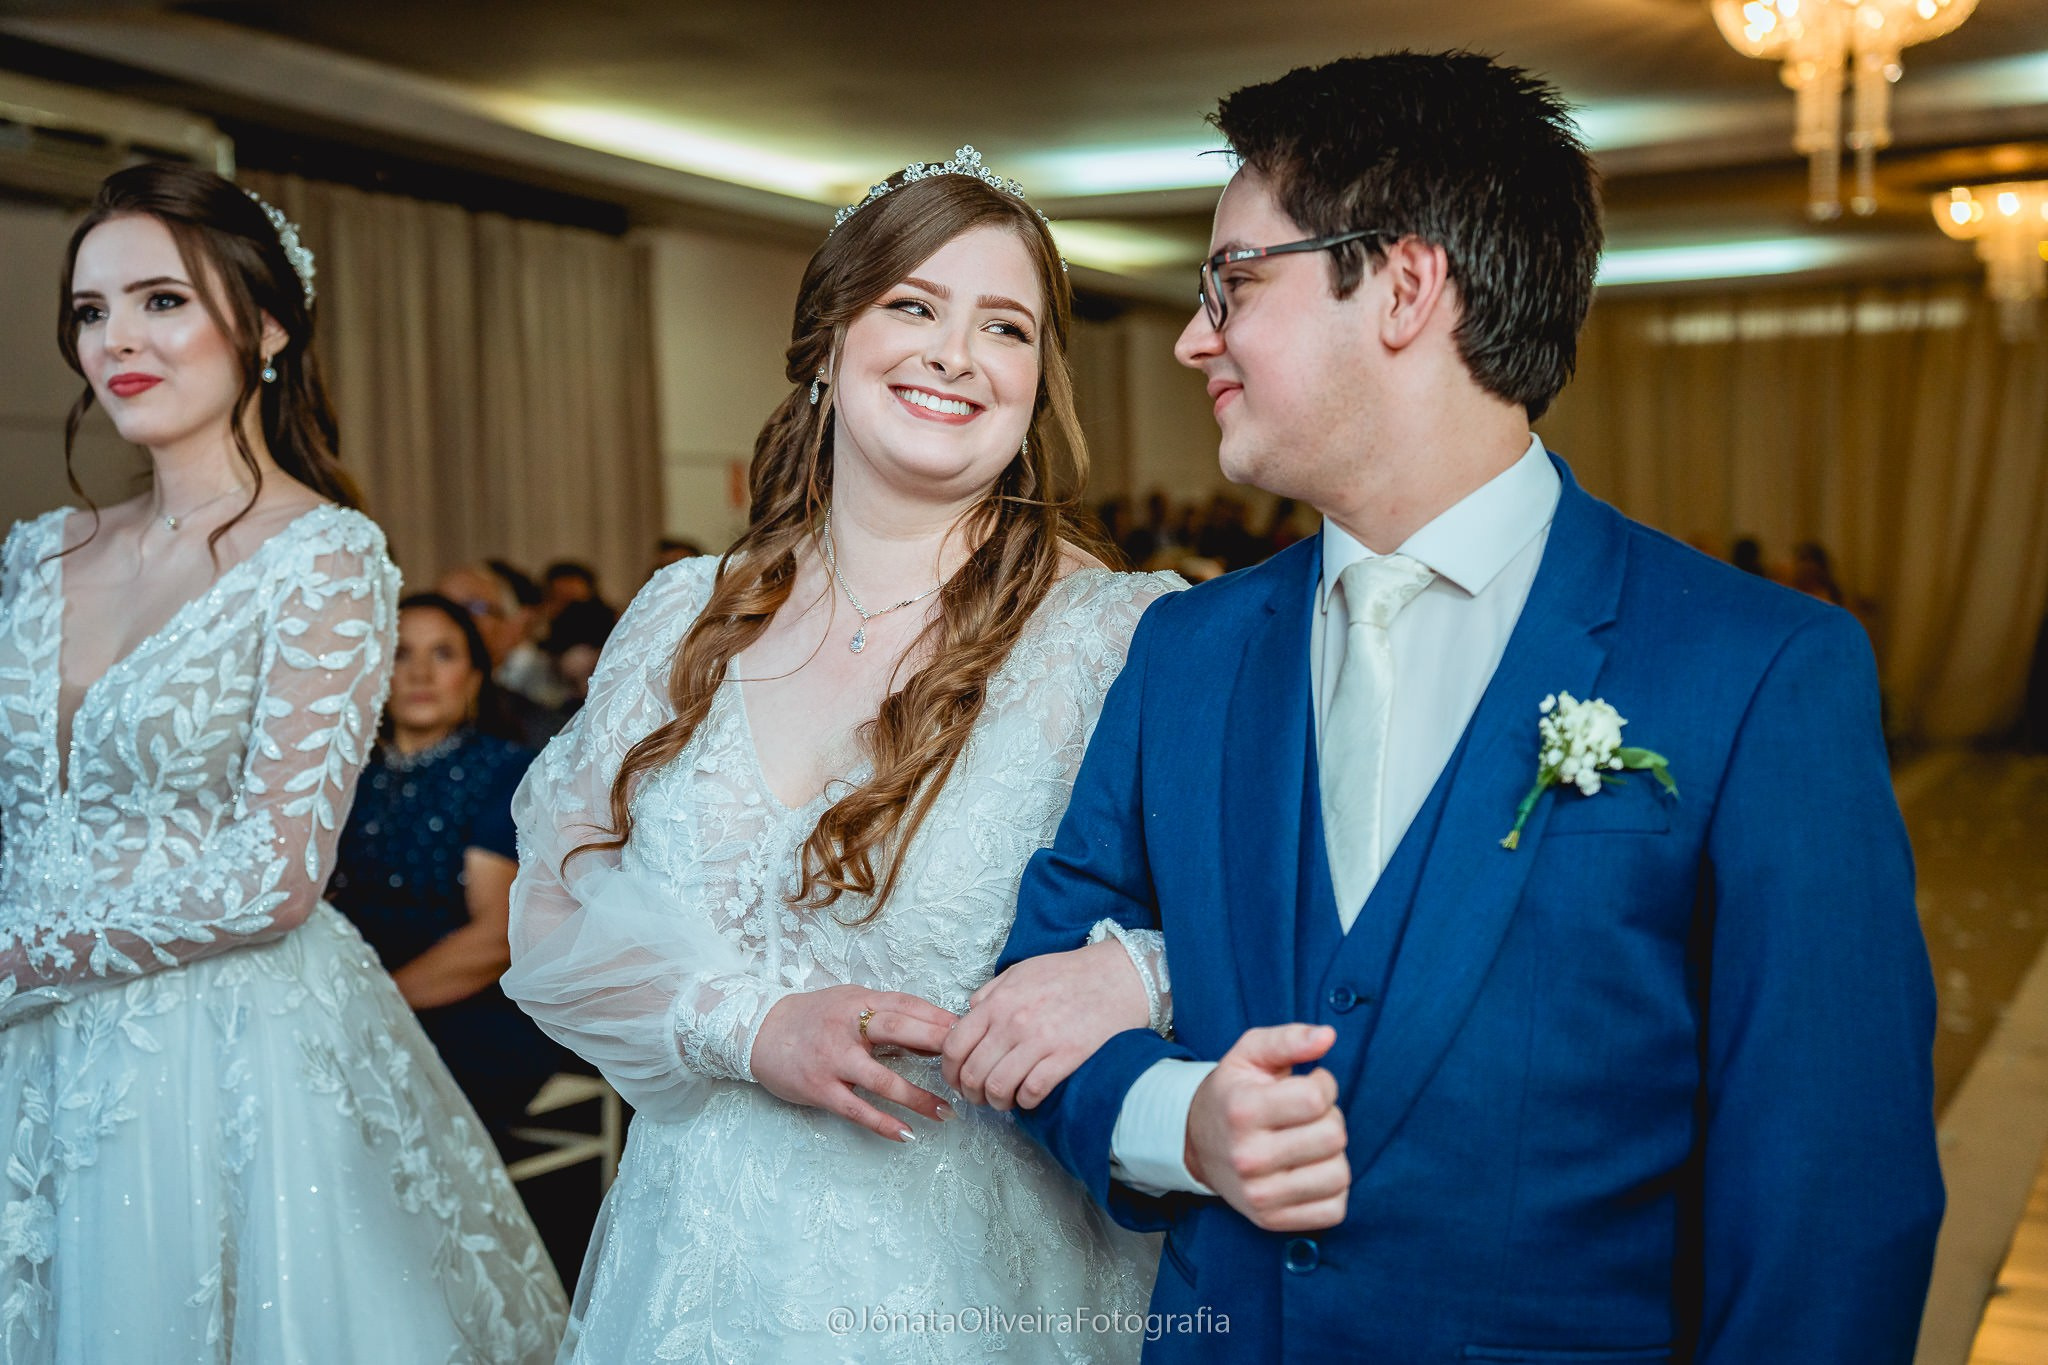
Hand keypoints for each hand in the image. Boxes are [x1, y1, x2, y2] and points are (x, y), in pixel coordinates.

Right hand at [750, 985, 957, 1141]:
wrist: (760, 1031)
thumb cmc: (814, 1017)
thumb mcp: (849, 1002)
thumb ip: (886, 1013)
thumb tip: (935, 1029)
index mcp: (859, 1001)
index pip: (906, 1005)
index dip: (939, 1018)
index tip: (970, 1031)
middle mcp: (847, 1027)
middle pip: (898, 1031)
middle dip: (937, 1045)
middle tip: (968, 1061)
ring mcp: (833, 1060)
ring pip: (882, 1079)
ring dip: (917, 1097)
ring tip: (946, 1111)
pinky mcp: (820, 1089)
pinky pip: (857, 1109)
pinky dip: (882, 1123)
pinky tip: (906, 1133)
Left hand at [941, 939, 1149, 1109]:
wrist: (1118, 976)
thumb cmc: (1070, 974)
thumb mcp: (1020, 972)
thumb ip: (990, 993)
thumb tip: (968, 1015)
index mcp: (998, 1002)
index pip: (954, 1045)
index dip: (949, 1071)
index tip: (956, 1080)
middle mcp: (1013, 1022)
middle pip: (972, 1073)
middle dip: (970, 1093)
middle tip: (979, 1097)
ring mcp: (1039, 1041)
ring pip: (997, 1088)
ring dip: (996, 1102)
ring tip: (1004, 1100)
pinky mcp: (1066, 1057)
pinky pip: (1031, 1092)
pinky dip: (1024, 1102)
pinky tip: (1029, 1097)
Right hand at [1186, 1024, 1349, 1231]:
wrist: (1196, 1142)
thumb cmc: (1234, 1092)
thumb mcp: (1250, 1054)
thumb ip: (1290, 1038)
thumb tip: (1328, 1036)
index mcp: (1243, 1109)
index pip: (1316, 1098)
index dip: (1323, 1085)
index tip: (1310, 1085)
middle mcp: (1248, 1156)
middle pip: (1333, 1137)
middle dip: (1330, 1119)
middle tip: (1308, 1116)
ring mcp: (1258, 1195)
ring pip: (1338, 1175)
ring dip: (1333, 1156)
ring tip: (1310, 1143)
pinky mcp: (1271, 1220)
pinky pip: (1334, 1210)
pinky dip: (1332, 1190)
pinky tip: (1311, 1171)